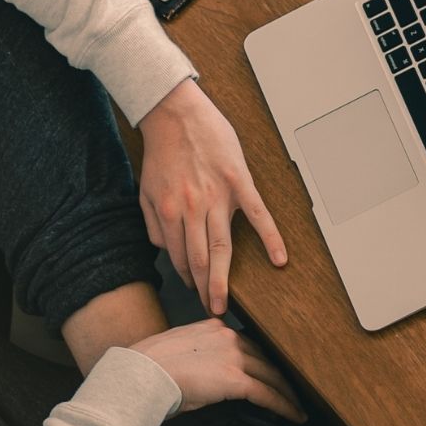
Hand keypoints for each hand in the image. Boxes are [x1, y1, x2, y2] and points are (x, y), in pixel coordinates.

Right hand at [130, 318, 305, 422]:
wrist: (141, 373)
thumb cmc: (147, 368)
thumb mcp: (174, 353)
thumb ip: (195, 357)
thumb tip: (201, 377)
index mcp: (211, 327)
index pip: (245, 343)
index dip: (259, 359)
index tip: (269, 371)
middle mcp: (226, 337)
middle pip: (263, 357)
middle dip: (278, 375)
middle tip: (291, 389)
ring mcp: (233, 357)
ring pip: (271, 375)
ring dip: (286, 392)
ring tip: (297, 406)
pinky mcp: (236, 379)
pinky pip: (268, 394)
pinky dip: (284, 405)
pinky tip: (294, 415)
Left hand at [137, 78, 285, 314]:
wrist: (174, 113)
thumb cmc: (161, 151)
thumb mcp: (146, 191)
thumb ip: (152, 223)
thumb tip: (161, 249)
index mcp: (169, 212)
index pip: (179, 257)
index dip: (187, 279)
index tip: (194, 293)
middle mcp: (192, 209)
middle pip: (201, 260)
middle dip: (205, 290)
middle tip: (212, 312)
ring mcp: (217, 197)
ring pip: (222, 247)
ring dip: (223, 278)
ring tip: (226, 303)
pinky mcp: (238, 182)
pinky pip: (258, 214)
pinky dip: (270, 238)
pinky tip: (280, 259)